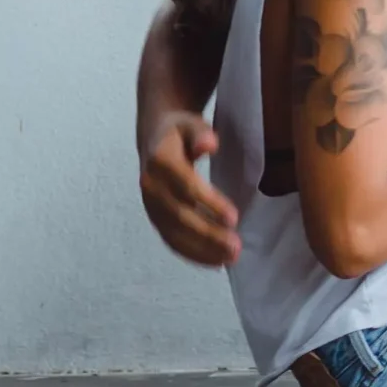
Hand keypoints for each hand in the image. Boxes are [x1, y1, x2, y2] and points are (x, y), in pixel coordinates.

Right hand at [139, 108, 241, 265]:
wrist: (154, 138)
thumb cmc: (179, 131)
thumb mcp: (191, 123)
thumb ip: (200, 133)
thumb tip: (209, 144)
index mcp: (160, 161)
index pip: (186, 187)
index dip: (210, 203)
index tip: (234, 218)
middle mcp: (150, 186)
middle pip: (180, 216)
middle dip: (208, 234)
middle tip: (236, 247)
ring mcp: (150, 205)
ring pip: (174, 233)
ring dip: (201, 250)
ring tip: (230, 258)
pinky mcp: (155, 218)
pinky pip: (171, 240)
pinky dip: (192, 254)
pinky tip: (215, 262)